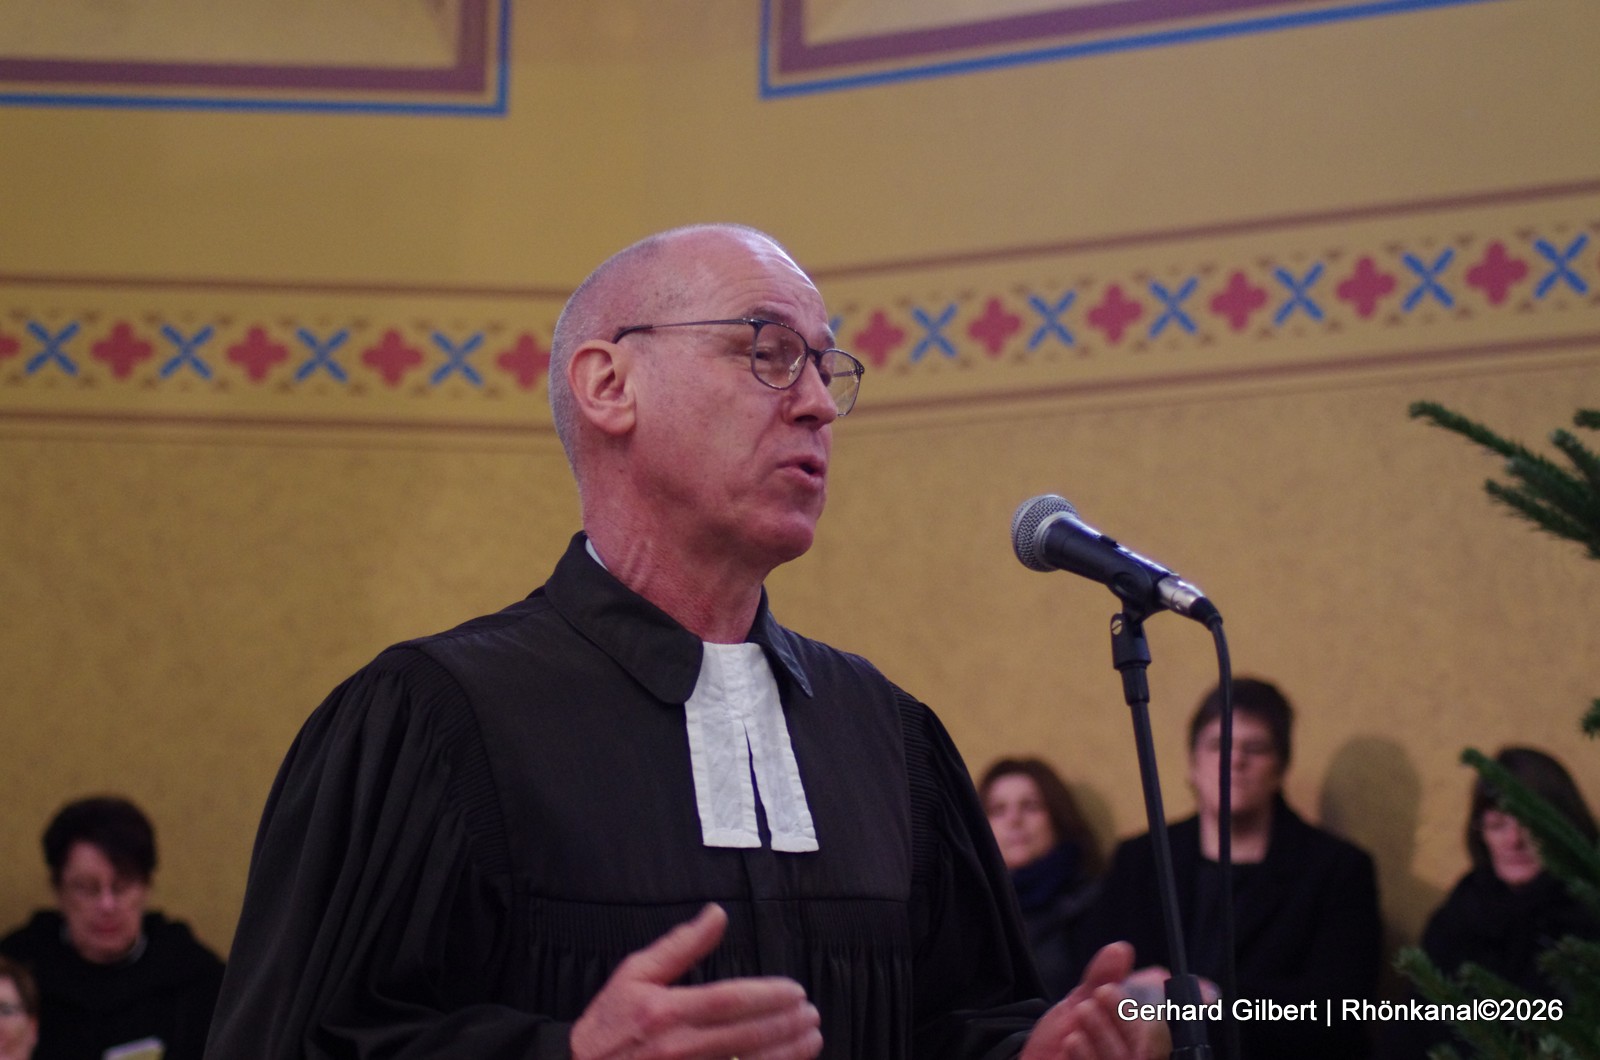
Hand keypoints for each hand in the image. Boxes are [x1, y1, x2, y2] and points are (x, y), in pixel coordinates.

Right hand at [569, 903, 822, 1059]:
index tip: (795, 991)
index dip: (767, 996)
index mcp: (665, 1012)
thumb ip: (681, 945)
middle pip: (744, 1035)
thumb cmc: (610, 1023)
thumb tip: (717, 914)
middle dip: (785, 1024)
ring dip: (784, 1055)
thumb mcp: (636, 974)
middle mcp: (678, 1047)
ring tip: (811, 1040)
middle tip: (812, 1014)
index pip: (728, 1001)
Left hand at [1019, 942, 1152, 1059]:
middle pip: (1146, 1046)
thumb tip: (1121, 949)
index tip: (1146, 982)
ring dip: (1103, 1031)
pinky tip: (1074, 1040)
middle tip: (1104, 992)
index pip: (1159, 1027)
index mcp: (1135, 1038)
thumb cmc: (1062, 1037)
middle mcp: (1132, 1057)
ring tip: (1084, 1011)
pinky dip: (1086, 1055)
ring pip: (1123, 1058)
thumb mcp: (1081, 1001)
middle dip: (1124, 1015)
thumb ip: (1103, 976)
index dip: (1155, 1009)